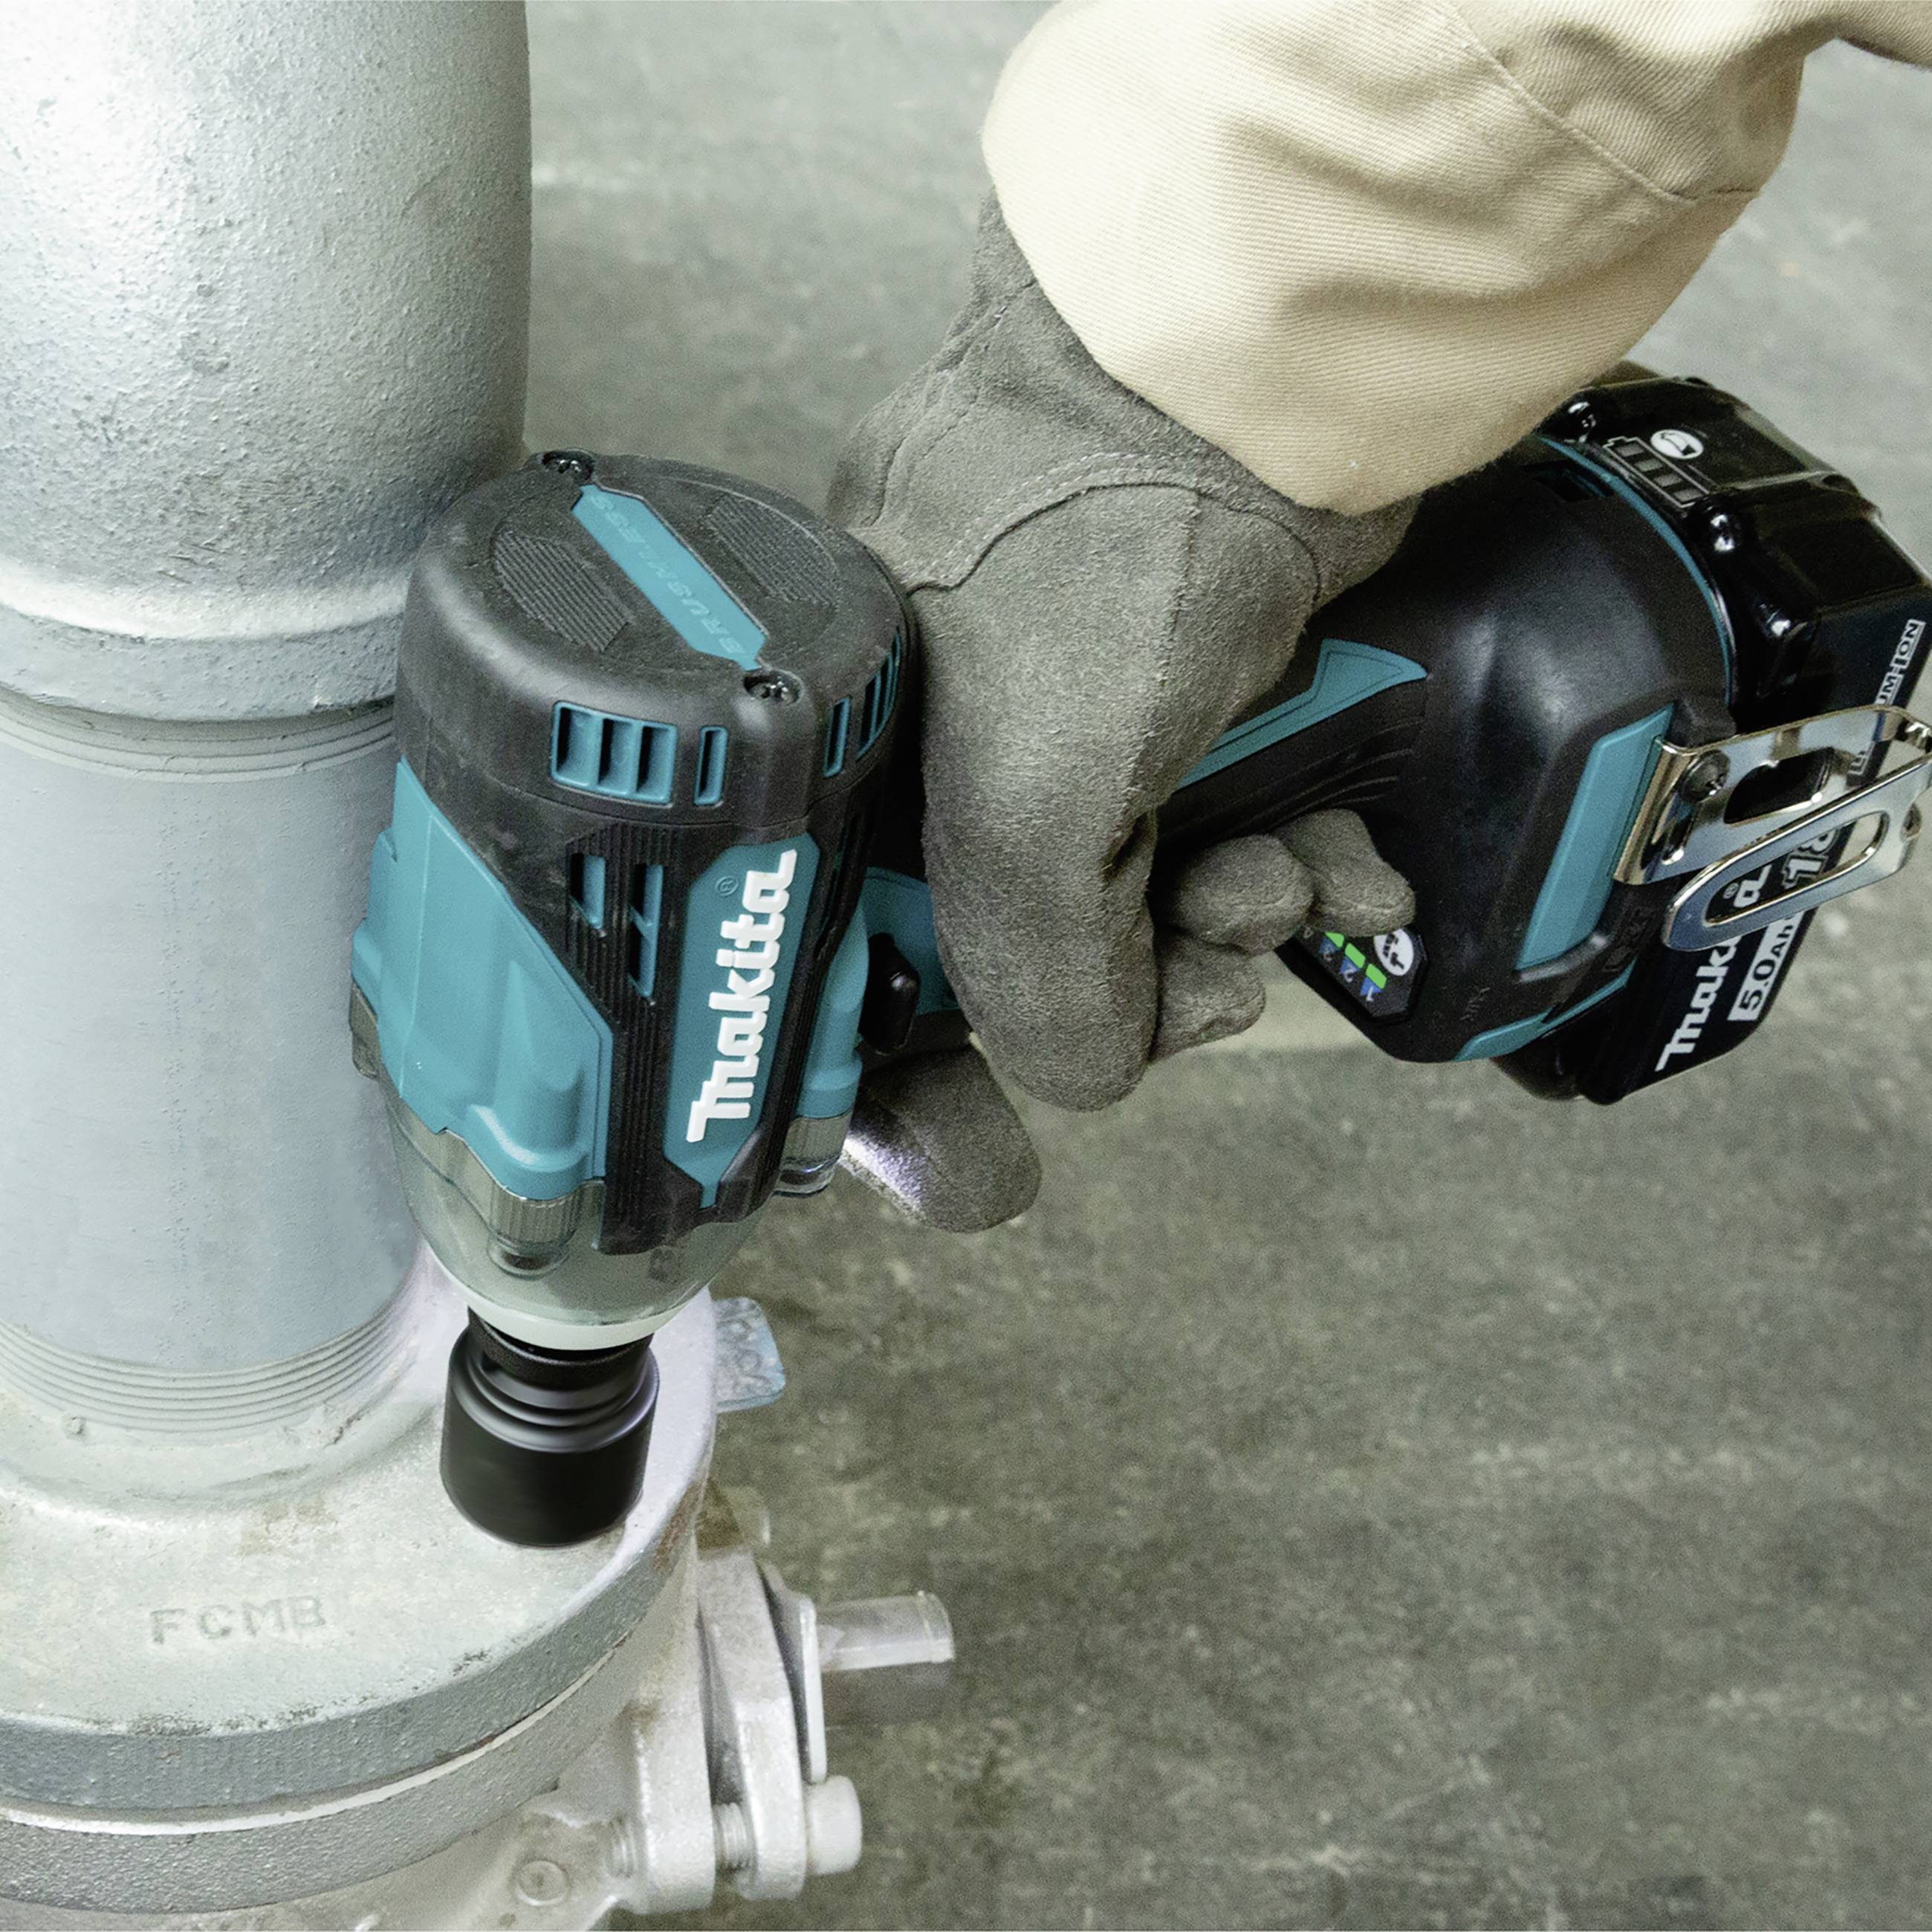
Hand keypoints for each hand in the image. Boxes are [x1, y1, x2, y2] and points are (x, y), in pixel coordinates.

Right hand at [830, 200, 1413, 1230]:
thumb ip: (1030, 972)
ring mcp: (1069, 715)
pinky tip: (1348, 867)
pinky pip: (1225, 831)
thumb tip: (1078, 1078)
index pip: (849, 956)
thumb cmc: (1116, 537)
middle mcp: (941, 744)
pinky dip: (1293, 868)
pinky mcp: (1187, 695)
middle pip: (1023, 948)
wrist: (1277, 371)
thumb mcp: (1031, 784)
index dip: (908, 1071)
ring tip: (1288, 884)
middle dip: (1135, 989)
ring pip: (1141, 900)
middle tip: (1208, 976)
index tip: (968, 1158)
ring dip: (1229, 929)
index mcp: (846, 757)